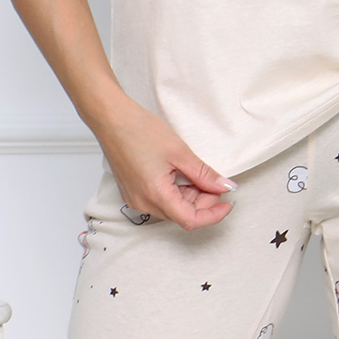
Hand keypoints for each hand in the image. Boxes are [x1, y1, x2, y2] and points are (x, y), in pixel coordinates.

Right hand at [95, 92, 234, 231]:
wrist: (111, 118)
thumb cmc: (138, 130)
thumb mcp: (180, 152)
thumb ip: (204, 174)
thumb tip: (224, 186)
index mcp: (155, 195)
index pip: (191, 220)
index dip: (213, 215)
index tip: (227, 203)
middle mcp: (143, 203)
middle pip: (182, 215)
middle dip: (204, 203)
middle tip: (216, 182)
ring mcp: (136, 199)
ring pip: (172, 208)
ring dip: (190, 197)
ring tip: (199, 175)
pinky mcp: (133, 192)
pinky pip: (160, 200)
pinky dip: (176, 193)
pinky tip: (183, 176)